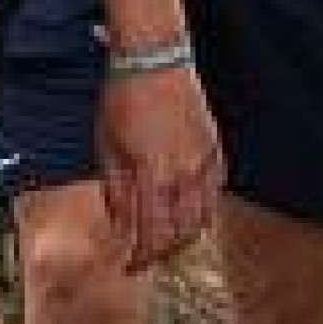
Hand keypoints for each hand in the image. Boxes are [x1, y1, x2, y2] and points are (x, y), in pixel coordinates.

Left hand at [93, 62, 222, 273]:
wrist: (154, 58)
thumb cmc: (121, 99)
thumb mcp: (106, 147)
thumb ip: (115, 191)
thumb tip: (120, 226)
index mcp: (154, 176)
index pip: (153, 235)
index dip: (141, 257)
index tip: (129, 265)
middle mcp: (185, 174)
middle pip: (181, 233)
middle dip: (162, 252)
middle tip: (146, 256)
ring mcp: (205, 161)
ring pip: (203, 217)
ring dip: (185, 235)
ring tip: (167, 240)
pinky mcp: (216, 148)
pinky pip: (215, 191)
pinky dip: (204, 209)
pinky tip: (190, 211)